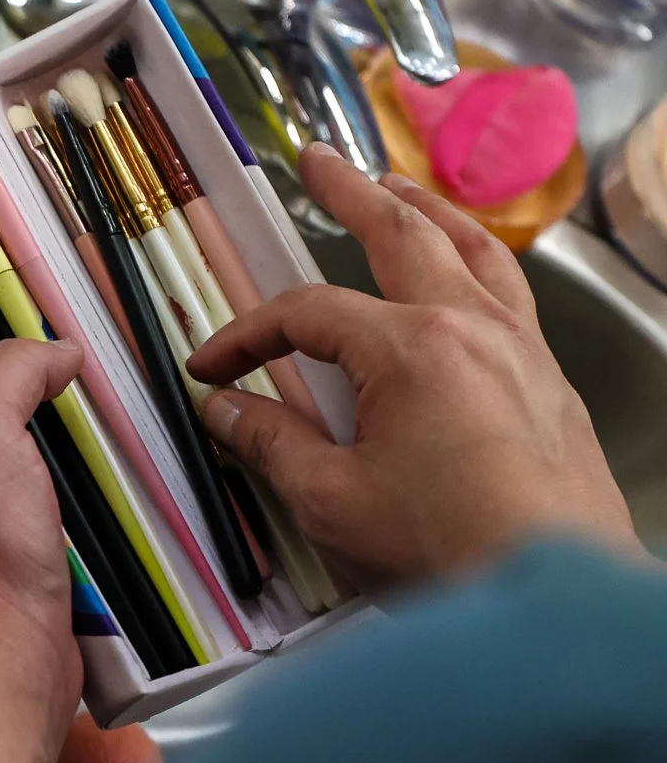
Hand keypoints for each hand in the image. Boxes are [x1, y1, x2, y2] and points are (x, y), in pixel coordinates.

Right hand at [189, 143, 639, 590]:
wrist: (553, 599)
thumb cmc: (446, 553)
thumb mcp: (330, 502)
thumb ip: (272, 444)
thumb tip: (225, 409)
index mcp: (411, 349)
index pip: (307, 314)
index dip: (246, 335)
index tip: (210, 367)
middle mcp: (475, 330)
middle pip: (406, 236)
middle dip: (354, 194)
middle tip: (318, 163)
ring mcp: (525, 353)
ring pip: (476, 253)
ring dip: (428, 213)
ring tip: (398, 191)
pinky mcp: (551, 387)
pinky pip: (512, 296)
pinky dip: (477, 264)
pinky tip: (465, 276)